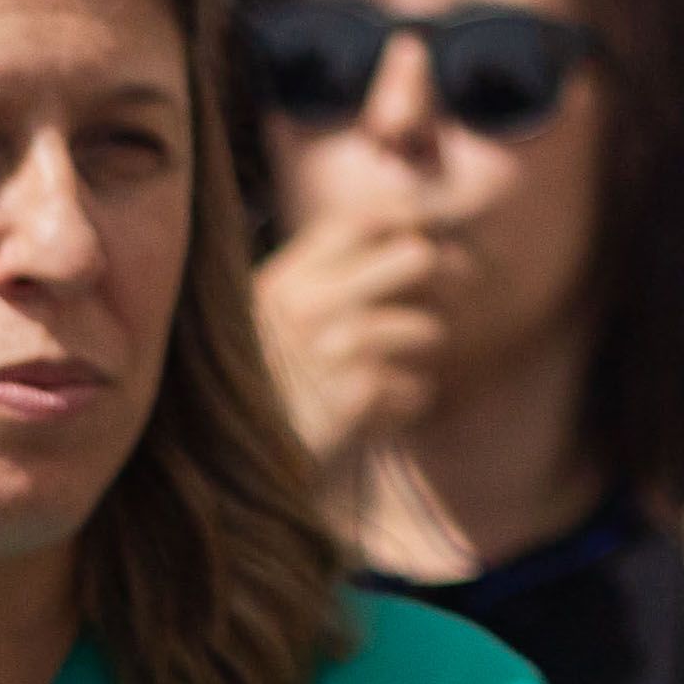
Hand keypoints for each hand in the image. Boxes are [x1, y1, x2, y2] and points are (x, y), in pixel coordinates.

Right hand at [250, 206, 454, 477]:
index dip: (407, 217)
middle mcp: (313, 305)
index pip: (360, 219)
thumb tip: (396, 237)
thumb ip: (317, 278)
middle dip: (445, 270)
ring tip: (397, 369)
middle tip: (456, 282)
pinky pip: (416, 389)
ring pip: (426, 328)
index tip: (428, 230)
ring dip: (421, 352)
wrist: (226, 466)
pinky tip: (380, 412)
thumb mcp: (268, 317)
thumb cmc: (256, 388)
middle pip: (414, 256)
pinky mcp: (355, 397)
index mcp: (287, 279)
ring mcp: (336, 349)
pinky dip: (405, 404)